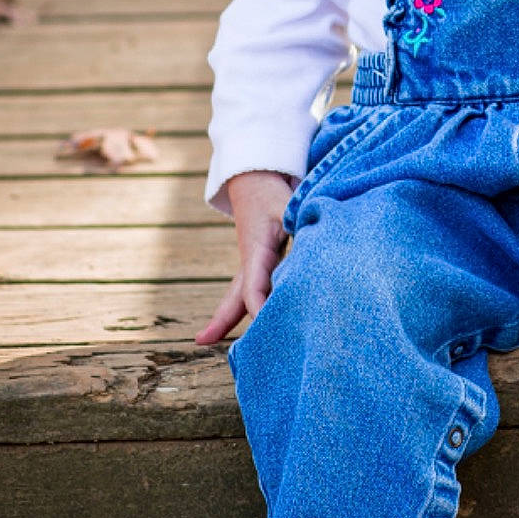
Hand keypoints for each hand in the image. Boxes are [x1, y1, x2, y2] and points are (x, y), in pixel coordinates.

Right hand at [196, 169, 293, 343]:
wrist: (254, 177)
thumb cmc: (271, 191)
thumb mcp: (287, 205)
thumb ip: (300, 221)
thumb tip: (317, 238)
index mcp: (256, 252)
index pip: (254, 288)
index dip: (259, 308)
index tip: (266, 325)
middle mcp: (250, 262)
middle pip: (235, 297)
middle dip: (221, 320)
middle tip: (201, 340)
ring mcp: (252, 262)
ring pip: (239, 295)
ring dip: (228, 317)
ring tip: (208, 339)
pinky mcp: (259, 260)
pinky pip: (252, 288)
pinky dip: (249, 304)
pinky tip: (254, 318)